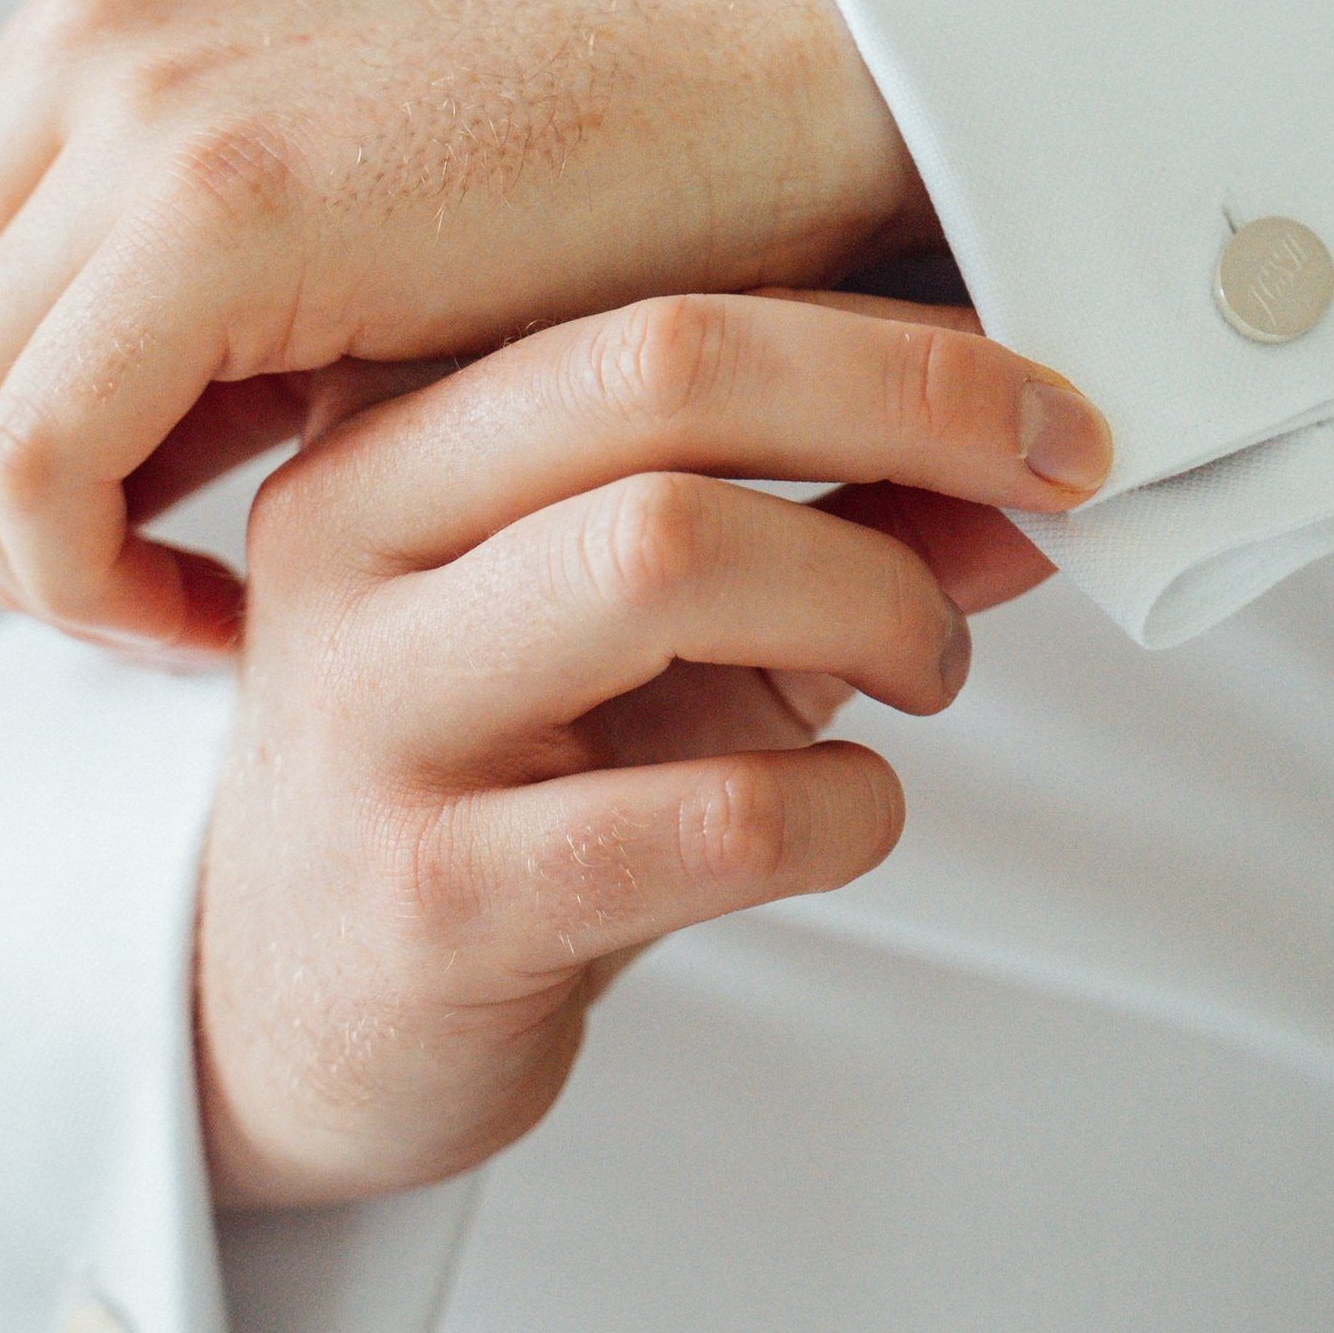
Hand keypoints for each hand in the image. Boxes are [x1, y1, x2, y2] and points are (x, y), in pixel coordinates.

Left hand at [0, 0, 931, 647]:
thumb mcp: (335, 218)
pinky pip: (41, 454)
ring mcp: (135, 95)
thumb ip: (183, 308)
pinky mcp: (209, 203)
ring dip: (46, 567)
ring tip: (190, 629)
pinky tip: (223, 617)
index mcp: (107, 7)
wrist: (783, 93)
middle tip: (89, 633)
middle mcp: (87, 25)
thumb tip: (62, 468)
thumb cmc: (603, 182)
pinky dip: (95, 575)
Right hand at [192, 290, 1107, 1203]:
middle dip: (906, 409)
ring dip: (876, 599)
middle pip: (661, 383)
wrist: (284, 1022)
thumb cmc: (492, 786)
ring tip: (924, 667)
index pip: (658, 310)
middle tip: (1046, 484)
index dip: (892, 337)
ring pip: (668, 557)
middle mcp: (351, 543)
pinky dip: (844, 802)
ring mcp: (373, 720)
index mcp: (390, 433)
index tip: (1048, 393)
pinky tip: (848, 812)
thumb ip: (827, 537)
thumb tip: (1042, 476)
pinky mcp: (431, 902)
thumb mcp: (655, 636)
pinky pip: (703, 811)